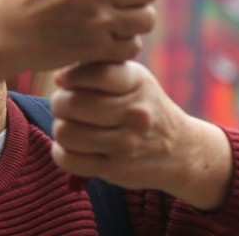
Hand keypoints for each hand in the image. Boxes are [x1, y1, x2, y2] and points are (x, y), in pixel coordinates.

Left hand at [49, 60, 232, 210]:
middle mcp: (135, 113)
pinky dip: (62, 153)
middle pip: (73, 104)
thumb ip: (102, 67)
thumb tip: (60, 75)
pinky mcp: (115, 170)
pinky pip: (68, 160)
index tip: (62, 79)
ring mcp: (125, 144)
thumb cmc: (144, 105)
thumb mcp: (135, 78)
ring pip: (66, 133)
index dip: (71, 76)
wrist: (180, 149)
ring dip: (61, 128)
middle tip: (64, 105)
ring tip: (71, 125)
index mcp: (138, 83)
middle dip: (59, 102)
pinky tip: (73, 146)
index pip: (98, 74)